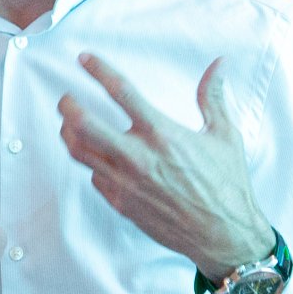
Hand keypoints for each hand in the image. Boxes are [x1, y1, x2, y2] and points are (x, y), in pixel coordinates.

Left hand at [59, 53, 273, 279]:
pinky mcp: (122, 204)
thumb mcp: (225, 135)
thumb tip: (219, 64)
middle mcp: (138, 156)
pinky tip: (96, 158)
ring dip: (69, 134)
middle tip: (65, 99)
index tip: (84, 58)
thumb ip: (213, 97)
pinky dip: (91, 164)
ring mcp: (126, 182)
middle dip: (68, 107)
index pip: (121, 92)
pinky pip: (95, 178)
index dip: (98, 70)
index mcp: (162, 133)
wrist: (223, 234)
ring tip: (69, 125)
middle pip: (85, 125)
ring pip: (81, 153)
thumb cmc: (227, 185)